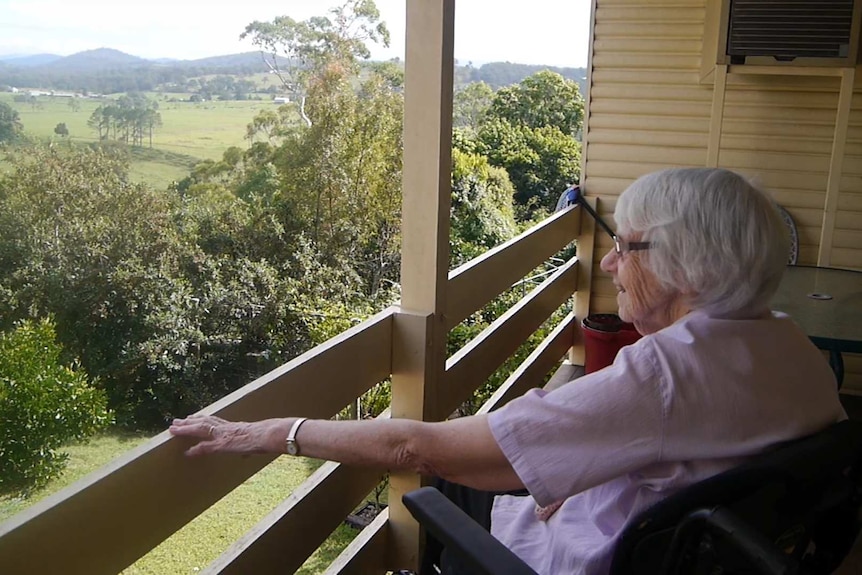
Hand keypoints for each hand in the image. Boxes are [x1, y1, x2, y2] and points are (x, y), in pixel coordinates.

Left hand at [169, 414, 287, 455]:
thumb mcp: (257, 443)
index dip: (202, 420)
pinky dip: (195, 450)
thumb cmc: (268, 437)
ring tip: (173, 428)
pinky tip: (186, 452)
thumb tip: (246, 455)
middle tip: (176, 421)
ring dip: (186, 429)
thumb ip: (249, 449)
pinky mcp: (223, 444)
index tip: (192, 418)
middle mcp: (227, 428)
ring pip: (200, 429)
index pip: (215, 422)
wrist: (270, 434)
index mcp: (235, 427)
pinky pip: (205, 447)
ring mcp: (224, 435)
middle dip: (189, 422)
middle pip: (204, 422)